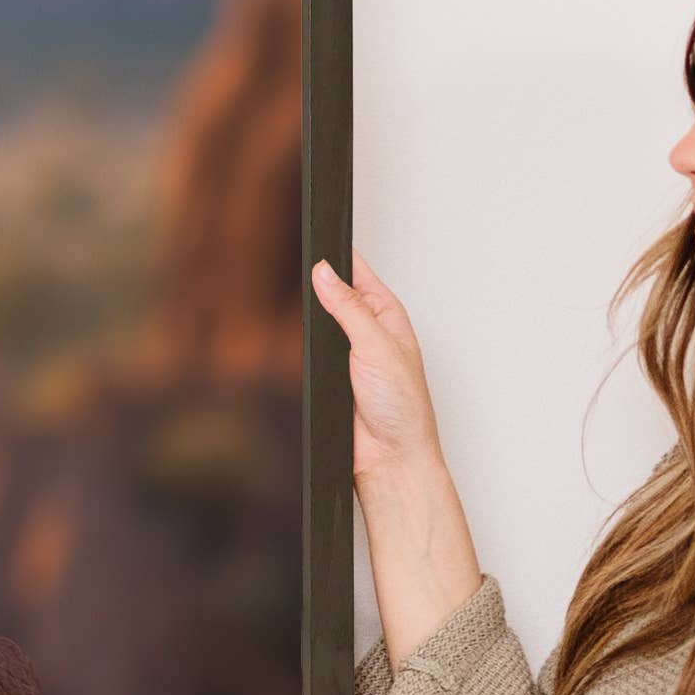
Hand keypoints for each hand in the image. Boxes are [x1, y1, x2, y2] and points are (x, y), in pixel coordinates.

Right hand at [309, 251, 482, 661]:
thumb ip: (347, 308)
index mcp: (389, 317)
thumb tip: (325, 273)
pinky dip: (301, 343)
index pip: (361, 274)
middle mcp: (369, 333)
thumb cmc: (402, 407)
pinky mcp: (330, 378)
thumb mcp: (376, 345)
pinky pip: (310, 351)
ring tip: (295, 296)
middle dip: (319, 281)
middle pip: (337, 294)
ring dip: (309, 313)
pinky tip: (293, 337)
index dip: (342, 256)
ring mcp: (348, 355)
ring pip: (320, 322)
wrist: (389, 458)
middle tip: (298, 263)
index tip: (319, 236)